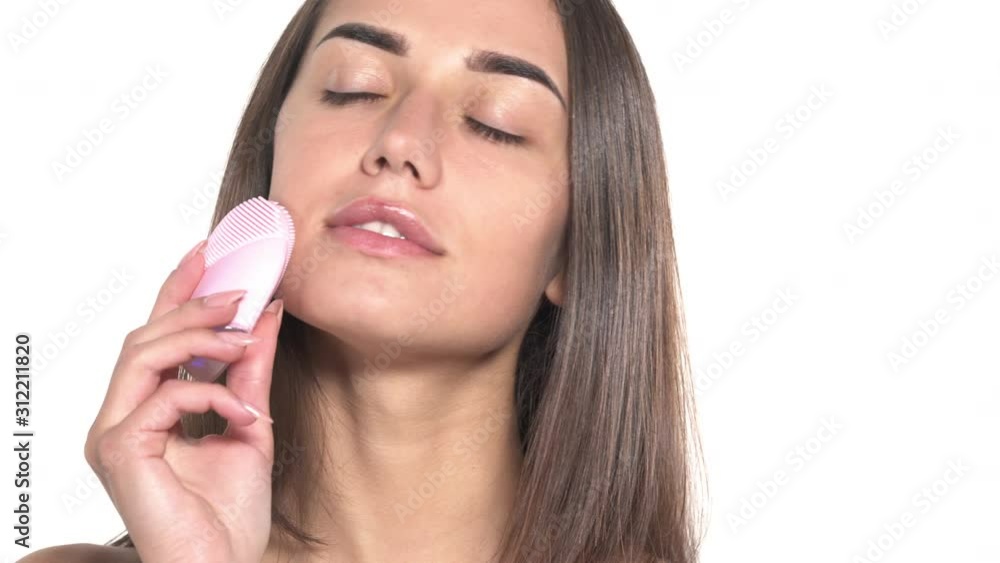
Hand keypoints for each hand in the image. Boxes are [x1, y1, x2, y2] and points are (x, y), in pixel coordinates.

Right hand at [84, 240, 281, 562]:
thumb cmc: (229, 515)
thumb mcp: (250, 424)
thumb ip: (252, 371)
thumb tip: (266, 314)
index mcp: (147, 410)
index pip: (158, 336)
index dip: (178, 290)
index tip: (209, 253)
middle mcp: (122, 417)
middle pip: (146, 336)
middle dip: (194, 304)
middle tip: (242, 290)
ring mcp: (113, 434)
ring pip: (143, 353)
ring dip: (200, 336)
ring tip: (245, 335)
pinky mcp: (117, 452)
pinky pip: (162, 397)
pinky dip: (209, 394)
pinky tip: (243, 413)